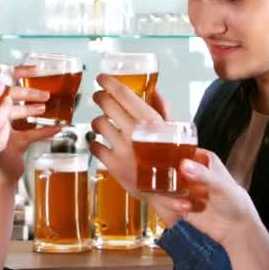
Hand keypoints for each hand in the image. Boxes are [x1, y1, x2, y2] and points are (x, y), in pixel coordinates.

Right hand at [0, 65, 61, 182]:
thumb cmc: (3, 149)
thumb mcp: (5, 125)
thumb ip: (12, 110)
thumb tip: (35, 94)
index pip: (2, 83)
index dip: (19, 74)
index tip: (35, 69)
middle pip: (7, 96)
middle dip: (28, 93)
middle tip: (44, 93)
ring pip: (14, 113)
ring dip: (32, 109)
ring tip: (44, 107)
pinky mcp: (10, 145)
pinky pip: (30, 135)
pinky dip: (45, 131)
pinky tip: (57, 129)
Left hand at [88, 74, 172, 196]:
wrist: (172, 192)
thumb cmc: (173, 160)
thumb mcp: (174, 132)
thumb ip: (162, 110)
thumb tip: (155, 91)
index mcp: (150, 121)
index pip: (123, 94)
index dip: (109, 83)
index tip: (101, 78)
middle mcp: (134, 133)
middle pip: (107, 105)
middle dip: (100, 98)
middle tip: (99, 97)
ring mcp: (122, 149)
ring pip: (98, 124)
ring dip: (98, 121)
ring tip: (102, 123)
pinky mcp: (113, 165)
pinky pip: (94, 146)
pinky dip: (95, 143)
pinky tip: (100, 142)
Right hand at [151, 149, 264, 248]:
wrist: (236, 228)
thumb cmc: (235, 202)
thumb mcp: (221, 185)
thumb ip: (203, 175)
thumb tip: (184, 165)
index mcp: (202, 159)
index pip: (180, 149)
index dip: (169, 152)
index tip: (162, 159)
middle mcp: (190, 172)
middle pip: (166, 167)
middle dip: (162, 176)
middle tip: (165, 184)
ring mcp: (183, 188)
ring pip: (162, 186)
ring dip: (168, 196)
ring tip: (185, 204)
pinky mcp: (178, 204)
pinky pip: (163, 202)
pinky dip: (169, 206)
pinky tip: (184, 210)